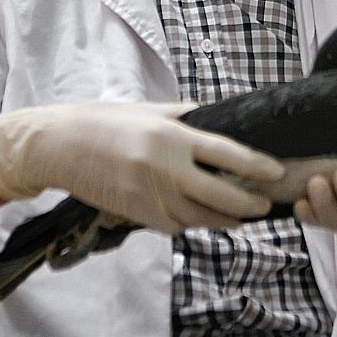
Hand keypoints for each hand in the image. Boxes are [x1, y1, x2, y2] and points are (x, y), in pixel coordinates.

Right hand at [0, 101, 283, 234]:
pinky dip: (192, 223)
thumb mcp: (150, 111)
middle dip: (249, 204)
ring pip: (201, 216)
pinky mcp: (138, 214)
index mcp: (174, 137)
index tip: (277, 173)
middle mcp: (167, 168)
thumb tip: (215, 121)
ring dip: (224, 220)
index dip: (257, 167)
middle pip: (222, 195)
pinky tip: (202, 219)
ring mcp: (152, 195)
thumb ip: (185, 119)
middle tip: (264, 205)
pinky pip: (175, 225)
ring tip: (241, 218)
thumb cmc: (105, 122)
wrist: (59, 146)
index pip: (228, 155)